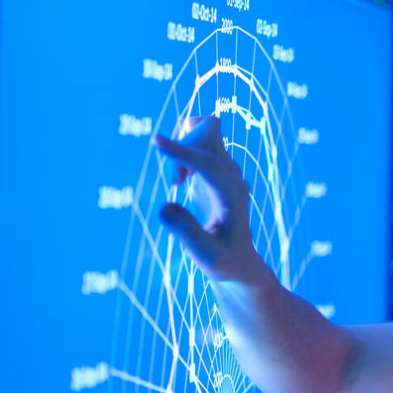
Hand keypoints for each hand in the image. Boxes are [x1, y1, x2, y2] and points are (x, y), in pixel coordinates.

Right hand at [153, 116, 266, 283]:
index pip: (207, 161)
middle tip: (174, 183)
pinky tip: (181, 180)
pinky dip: (182, 150)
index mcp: (233, 192)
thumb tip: (163, 207)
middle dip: (182, 148)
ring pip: (204, 132)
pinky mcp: (215, 169)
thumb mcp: (204, 255)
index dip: (181, 151)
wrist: (238, 260)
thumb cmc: (223, 261)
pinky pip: (198, 141)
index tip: (154, 140)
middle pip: (209, 133)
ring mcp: (225, 169)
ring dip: (182, 146)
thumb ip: (185, 231)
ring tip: (177, 182)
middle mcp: (232, 174)